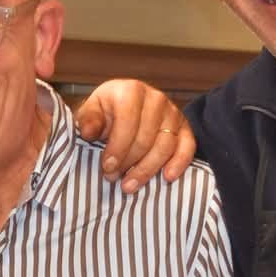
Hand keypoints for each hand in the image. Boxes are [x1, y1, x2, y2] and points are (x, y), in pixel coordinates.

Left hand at [74, 80, 195, 192]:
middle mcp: (155, 98)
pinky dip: (179, 163)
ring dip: (147, 169)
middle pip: (146, 137)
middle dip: (129, 162)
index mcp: (131, 90)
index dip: (117, 147)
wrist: (127, 108)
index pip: (127, 122)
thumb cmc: (107, 112)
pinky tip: (167, 178)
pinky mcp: (185, 127)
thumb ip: (88, 120)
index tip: (107, 167)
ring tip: (130, 185)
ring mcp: (173, 113)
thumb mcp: (91, 112)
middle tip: (114, 179)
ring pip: (165, 145)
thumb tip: (88, 132)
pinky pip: (187, 146)